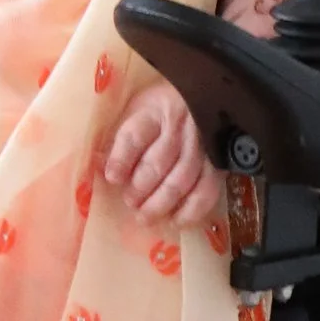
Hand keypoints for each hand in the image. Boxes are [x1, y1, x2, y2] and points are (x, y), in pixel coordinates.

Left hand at [102, 78, 221, 230]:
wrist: (207, 100)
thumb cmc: (162, 111)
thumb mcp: (138, 110)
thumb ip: (123, 138)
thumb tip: (100, 168)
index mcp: (155, 111)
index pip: (135, 136)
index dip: (121, 160)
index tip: (112, 179)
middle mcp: (180, 128)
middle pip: (158, 163)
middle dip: (140, 188)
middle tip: (130, 202)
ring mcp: (202, 147)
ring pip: (180, 181)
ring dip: (160, 203)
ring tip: (144, 215)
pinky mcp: (219, 164)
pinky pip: (206, 191)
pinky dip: (191, 211)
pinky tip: (175, 220)